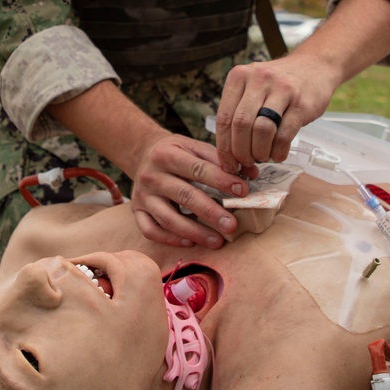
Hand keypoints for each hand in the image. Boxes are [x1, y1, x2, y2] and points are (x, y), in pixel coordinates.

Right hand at [130, 133, 249, 251]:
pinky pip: (151, 230)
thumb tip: (252, 173)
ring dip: (194, 232)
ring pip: (168, 218)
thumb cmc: (177, 152)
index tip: (243, 191)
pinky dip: (170, 239)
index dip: (221, 180)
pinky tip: (190, 243)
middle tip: (232, 225)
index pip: (198, 169)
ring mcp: (143, 196)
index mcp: (166, 154)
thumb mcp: (194, 146)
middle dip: (211, 212)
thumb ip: (220, 159)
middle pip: (184, 195)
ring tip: (217, 241)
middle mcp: (151, 175)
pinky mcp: (137, 211)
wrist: (143, 154)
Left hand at [214, 51, 336, 176]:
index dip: (224, 147)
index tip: (228, 163)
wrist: (314, 66)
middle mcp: (258, 79)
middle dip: (241, 151)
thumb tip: (228, 151)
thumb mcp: (252, 86)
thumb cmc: (278, 83)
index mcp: (239, 76)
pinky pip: (284, 134)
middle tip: (246, 162)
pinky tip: (278, 154)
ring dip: (260, 152)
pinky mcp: (301, 103)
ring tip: (263, 156)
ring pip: (262, 130)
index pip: (224, 118)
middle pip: (241, 125)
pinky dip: (278, 151)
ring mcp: (282, 89)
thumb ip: (238, 111)